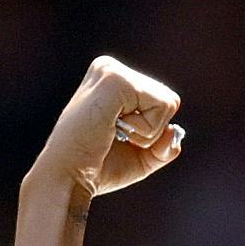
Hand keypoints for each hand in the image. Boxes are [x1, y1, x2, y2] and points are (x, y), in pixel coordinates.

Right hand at [24, 56, 185, 210]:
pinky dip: (144, 131)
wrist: (69, 178)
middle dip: (150, 132)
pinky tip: (113, 131)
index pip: (163, 101)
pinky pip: (159, 107)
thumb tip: (175, 131)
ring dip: (146, 132)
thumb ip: (165, 145)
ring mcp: (112, 71)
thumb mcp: (141, 156)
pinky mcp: (115, 80)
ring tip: (112, 134)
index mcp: (113, 79)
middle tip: (114, 138)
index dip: (151, 132)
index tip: (117, 138)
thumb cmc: (98, 168)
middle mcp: (111, 68)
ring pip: (167, 103)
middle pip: (169, 100)